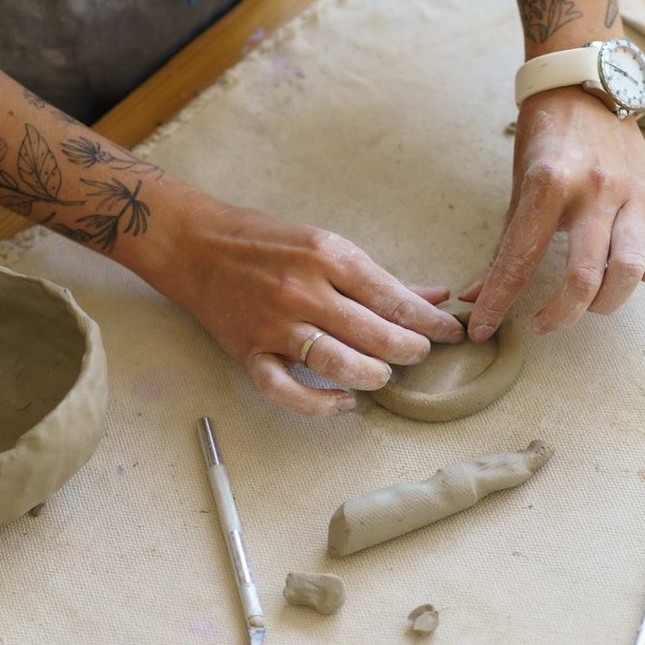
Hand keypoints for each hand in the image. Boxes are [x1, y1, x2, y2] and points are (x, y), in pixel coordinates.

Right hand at [142, 189, 464, 415]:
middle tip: (421, 355)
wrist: (194, 244)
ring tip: (385, 375)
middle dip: (410, 350)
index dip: (430, 322)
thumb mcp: (325, 244)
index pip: (394, 298)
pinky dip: (320, 404)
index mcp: (328, 256)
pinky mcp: (250, 351)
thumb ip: (380, 276)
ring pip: (340, 363)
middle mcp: (304, 290)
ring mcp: (275, 324)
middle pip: (375, 333)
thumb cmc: (264, 240)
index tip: (450, 333)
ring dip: (374, 375)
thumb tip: (434, 296)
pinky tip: (343, 402)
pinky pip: (288, 390)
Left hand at [465, 86, 644, 339]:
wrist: (585, 82)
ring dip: (608, 301)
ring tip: (591, 303)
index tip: (482, 330)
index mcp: (548, 185)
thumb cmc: (545, 138)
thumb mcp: (518, 185)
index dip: (498, 303)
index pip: (519, 260)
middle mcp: (594, 189)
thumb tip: (476, 297)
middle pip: (585, 276)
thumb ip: (505, 245)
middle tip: (544, 324)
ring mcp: (633, 192)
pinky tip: (642, 276)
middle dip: (561, 315)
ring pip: (631, 269)